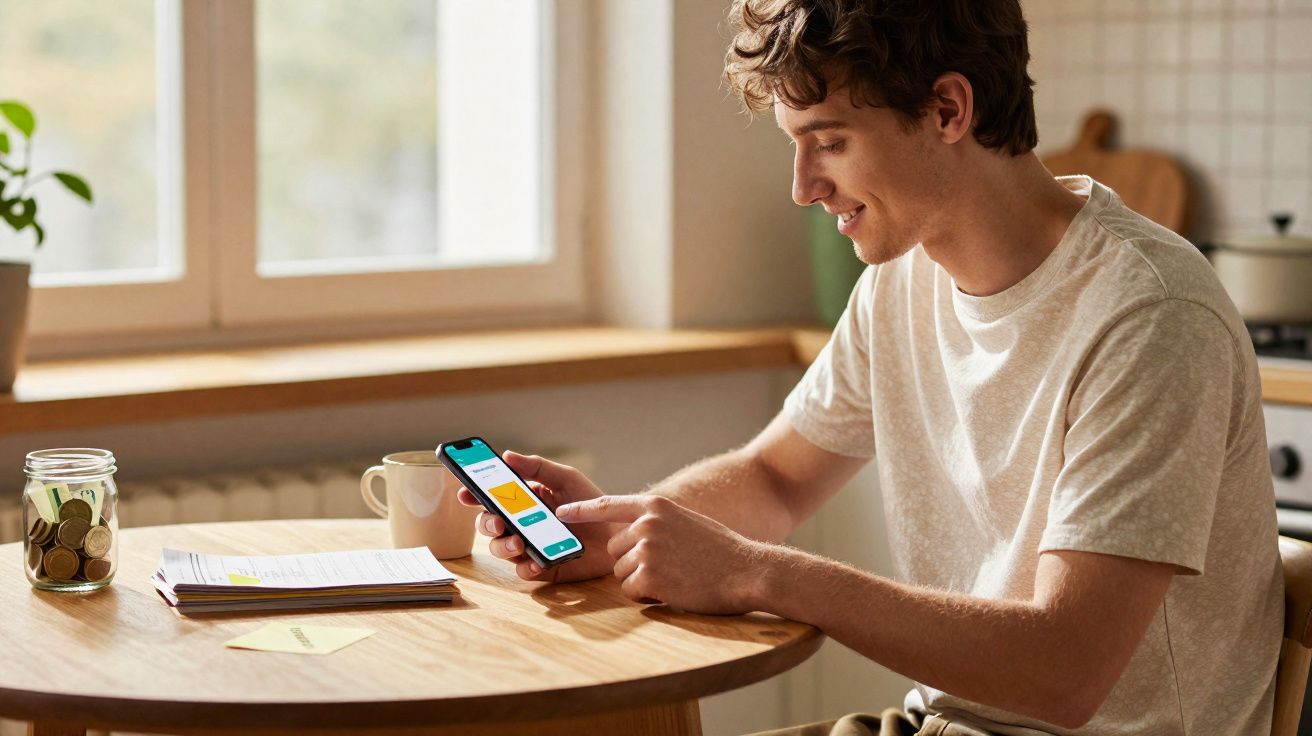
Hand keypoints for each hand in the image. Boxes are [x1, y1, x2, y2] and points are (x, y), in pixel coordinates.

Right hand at [457, 451, 621, 582]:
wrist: (618, 530)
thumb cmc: (591, 502)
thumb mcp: (565, 478)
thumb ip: (537, 466)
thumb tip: (506, 455)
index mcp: (523, 500)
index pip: (491, 498)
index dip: (473, 495)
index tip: (465, 492)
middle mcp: (522, 524)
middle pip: (489, 526)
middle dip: (486, 523)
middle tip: (498, 521)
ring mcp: (531, 546)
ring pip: (502, 550)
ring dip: (504, 546)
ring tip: (519, 542)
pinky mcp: (544, 567)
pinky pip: (525, 571)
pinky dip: (526, 567)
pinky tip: (534, 560)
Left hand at [556, 494, 767, 613]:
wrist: (747, 569)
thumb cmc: (721, 550)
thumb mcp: (687, 521)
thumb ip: (657, 522)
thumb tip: (631, 532)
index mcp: (656, 507)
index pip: (607, 505)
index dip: (581, 511)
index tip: (560, 513)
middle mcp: (646, 523)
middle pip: (615, 549)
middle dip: (632, 562)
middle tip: (668, 567)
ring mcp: (646, 549)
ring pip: (622, 572)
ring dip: (643, 580)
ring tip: (676, 576)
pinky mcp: (648, 575)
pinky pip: (631, 590)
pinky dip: (649, 595)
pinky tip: (675, 588)